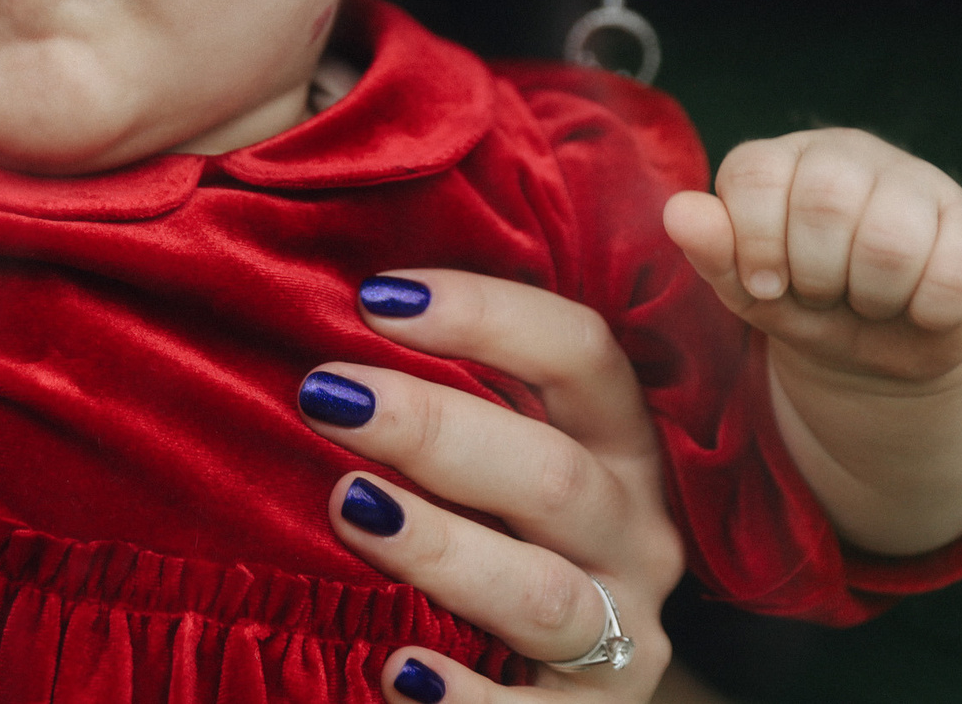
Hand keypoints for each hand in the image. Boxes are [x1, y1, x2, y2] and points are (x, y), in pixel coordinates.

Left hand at [298, 271, 684, 699]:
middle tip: (327, 396)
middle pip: (552, 473)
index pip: (580, 354)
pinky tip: (398, 669)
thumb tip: (339, 308)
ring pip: (541, 592)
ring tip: (350, 509)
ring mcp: (622, 630)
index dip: (487, 315)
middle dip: (433, 429)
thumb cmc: (507, 528)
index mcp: (619, 442)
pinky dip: (466, 696)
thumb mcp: (505, 452)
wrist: (557, 680)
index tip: (375, 298)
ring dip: (442, 549)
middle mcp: (634, 531)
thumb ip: (457, 388)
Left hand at [661, 128, 961, 384]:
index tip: (765, 284)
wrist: (883, 351)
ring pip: (892, 238)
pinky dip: (926, 311)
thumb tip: (679, 213)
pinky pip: (953, 273)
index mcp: (784, 159)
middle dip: (817, 272)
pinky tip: (917, 308)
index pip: (755, 173)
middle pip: (826, 199)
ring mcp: (918, 181)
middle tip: (822, 293)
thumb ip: (713, 252)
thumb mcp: (748, 291)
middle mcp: (849, 153)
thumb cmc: (804, 305)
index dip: (756, 243)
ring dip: (871, 295)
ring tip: (868, 300)